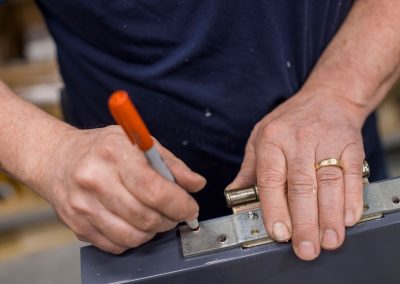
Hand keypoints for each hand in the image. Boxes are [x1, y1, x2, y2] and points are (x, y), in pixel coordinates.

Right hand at [41, 125, 205, 253]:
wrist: (57, 159)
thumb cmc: (102, 149)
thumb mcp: (139, 143)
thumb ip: (171, 164)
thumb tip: (196, 184)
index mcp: (115, 154)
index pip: (154, 189)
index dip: (180, 204)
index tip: (190, 208)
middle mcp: (96, 180)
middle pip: (146, 217)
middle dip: (171, 220)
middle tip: (175, 213)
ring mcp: (84, 206)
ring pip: (133, 237)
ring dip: (153, 231)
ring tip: (155, 217)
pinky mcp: (78, 226)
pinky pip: (116, 245)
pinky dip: (133, 238)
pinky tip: (133, 222)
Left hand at [228, 90, 365, 260]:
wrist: (327, 98)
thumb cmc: (289, 122)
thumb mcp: (260, 137)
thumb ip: (249, 169)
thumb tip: (233, 194)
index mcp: (271, 140)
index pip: (271, 178)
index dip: (275, 208)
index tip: (279, 233)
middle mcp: (298, 140)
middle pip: (301, 185)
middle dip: (304, 221)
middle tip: (306, 248)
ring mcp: (327, 142)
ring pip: (328, 183)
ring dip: (329, 215)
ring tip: (328, 240)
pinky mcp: (351, 145)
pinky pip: (352, 175)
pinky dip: (351, 199)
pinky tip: (348, 218)